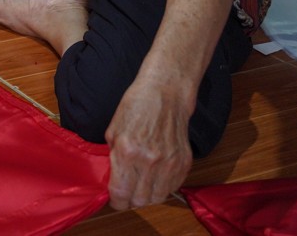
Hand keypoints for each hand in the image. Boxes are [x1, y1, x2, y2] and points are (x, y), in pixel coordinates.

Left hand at [104, 80, 193, 209]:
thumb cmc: (136, 107)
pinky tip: (155, 176)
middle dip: (130, 199)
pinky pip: (172, 187)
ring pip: (157, 198)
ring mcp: (169, 163)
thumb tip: (112, 179)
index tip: (114, 198)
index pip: (121, 193)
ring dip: (147, 196)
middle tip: (127, 191)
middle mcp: (149, 161)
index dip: (115, 201)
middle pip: (140, 201)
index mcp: (127, 152)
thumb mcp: (113, 130)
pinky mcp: (184, 162)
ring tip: (141, 185)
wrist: (165, 95)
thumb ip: (113, 157)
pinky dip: (163, 187)